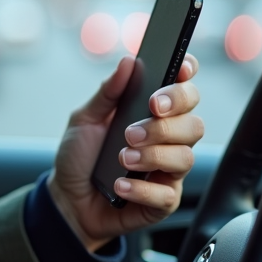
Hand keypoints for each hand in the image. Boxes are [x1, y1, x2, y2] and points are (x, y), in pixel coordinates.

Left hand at [47, 54, 203, 252]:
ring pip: (185, 158)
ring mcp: (168, 170)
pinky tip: (119, 186)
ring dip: (151, 156)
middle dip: (164, 125)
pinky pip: (167, 193)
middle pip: (194, 124)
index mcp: (153, 114)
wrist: (67, 198)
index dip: (187, 78)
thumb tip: (128, 62)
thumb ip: (107, 92)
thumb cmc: (81, 156)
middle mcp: (168, 139)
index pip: (184, 90)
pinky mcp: (164, 200)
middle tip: (131, 132)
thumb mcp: (85, 119)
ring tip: (122, 158)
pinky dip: (141, 189)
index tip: (178, 71)